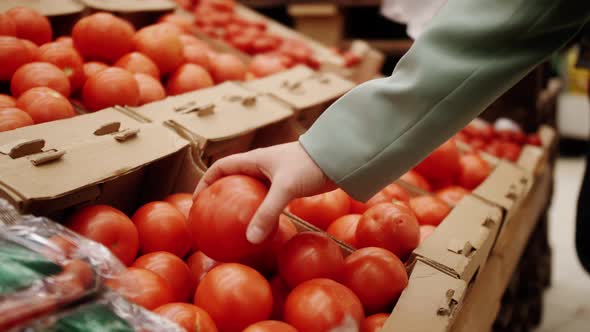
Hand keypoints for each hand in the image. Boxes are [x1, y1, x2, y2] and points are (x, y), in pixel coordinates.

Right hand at [193, 142, 335, 243]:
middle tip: (213, 216)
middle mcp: (262, 166)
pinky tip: (262, 227)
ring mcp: (276, 176)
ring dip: (242, 205)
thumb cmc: (309, 165)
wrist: (339, 157)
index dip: (206, 182)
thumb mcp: (285, 188)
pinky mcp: (290, 185)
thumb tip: (251, 239)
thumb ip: (268, 212)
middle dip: (221, 195)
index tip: (198, 201)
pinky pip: (268, 200)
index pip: (221, 167)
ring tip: (234, 226)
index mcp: (254, 160)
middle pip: (234, 180)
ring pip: (252, 192)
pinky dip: (262, 211)